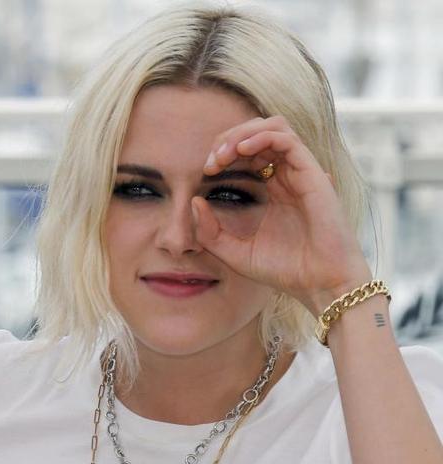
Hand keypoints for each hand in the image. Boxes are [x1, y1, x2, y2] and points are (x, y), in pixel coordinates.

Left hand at [193, 116, 371, 313]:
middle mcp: (285, 175)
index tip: (206, 171)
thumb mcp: (233, 252)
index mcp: (270, 188)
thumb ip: (209, 232)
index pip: (245, 151)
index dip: (222, 152)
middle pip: (256, 132)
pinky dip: (261, 136)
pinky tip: (241, 151)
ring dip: (243, 133)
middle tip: (212, 162)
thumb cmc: (283, 270)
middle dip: (228, 139)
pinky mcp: (312, 174)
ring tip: (225, 154)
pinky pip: (287, 138)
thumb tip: (194, 201)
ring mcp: (300, 172)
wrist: (320, 284)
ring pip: (273, 126)